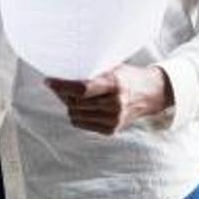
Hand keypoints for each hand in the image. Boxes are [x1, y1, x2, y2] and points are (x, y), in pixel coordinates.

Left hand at [44, 64, 171, 136]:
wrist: (150, 94)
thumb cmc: (126, 76)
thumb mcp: (111, 68)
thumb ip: (90, 72)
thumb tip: (61, 77)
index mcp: (114, 84)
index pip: (81, 89)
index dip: (62, 86)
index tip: (49, 81)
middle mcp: (115, 104)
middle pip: (76, 103)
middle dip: (63, 94)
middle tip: (59, 85)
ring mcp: (113, 120)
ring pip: (76, 115)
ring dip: (70, 105)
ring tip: (74, 95)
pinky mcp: (111, 130)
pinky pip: (82, 123)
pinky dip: (77, 114)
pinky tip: (83, 105)